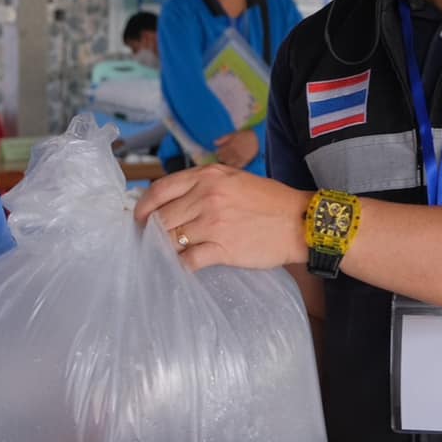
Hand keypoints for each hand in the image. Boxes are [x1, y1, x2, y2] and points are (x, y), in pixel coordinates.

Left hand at [135, 164, 306, 270]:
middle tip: (150, 241)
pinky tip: (183, 266)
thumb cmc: (271, 201)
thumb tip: (174, 201)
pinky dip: (180, 265)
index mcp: (208, 176)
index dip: (143, 207)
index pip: (160, 190)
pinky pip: (188, 260)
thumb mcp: (234, 178)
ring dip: (165, 249)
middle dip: (152, 232)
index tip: (139, 218)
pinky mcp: (222, 248)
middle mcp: (206, 196)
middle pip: (161, 218)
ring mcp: (213, 223)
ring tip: (165, 254)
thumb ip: (204, 184)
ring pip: (171, 239)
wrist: (301, 222)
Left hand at [213, 128, 260, 169]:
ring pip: (229, 164)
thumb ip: (223, 139)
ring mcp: (239, 158)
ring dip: (226, 164)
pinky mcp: (245, 161)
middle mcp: (233, 153)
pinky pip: (238, 167)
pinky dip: (234, 167)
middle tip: (222, 159)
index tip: (218, 154)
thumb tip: (214, 143)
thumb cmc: (244, 135)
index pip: (219, 153)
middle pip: (223, 159)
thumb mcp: (232, 134)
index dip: (218, 154)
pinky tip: (233, 166)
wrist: (257, 138)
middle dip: (221, 159)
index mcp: (229, 146)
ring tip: (227, 162)